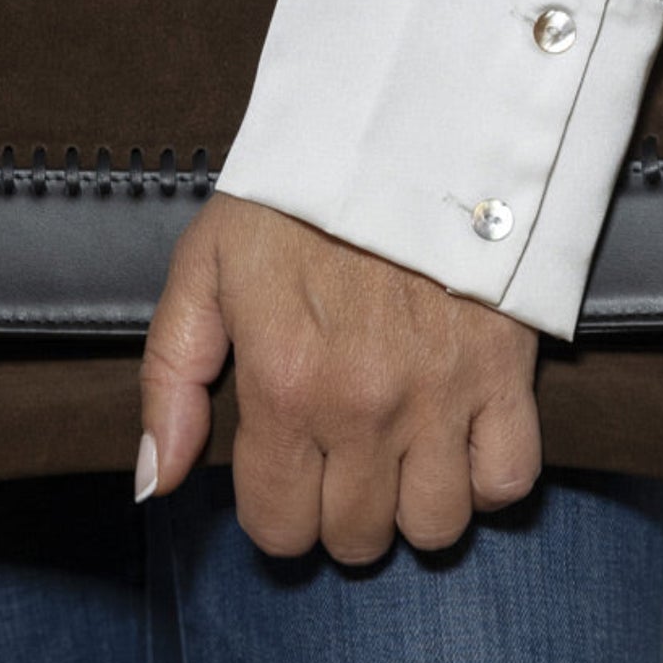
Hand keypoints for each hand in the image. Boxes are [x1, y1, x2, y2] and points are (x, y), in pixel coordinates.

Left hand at [139, 193, 542, 562]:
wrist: (404, 123)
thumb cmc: (295, 196)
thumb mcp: (205, 268)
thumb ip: (171, 379)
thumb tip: (155, 481)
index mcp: (283, 384)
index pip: (278, 527)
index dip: (275, 513)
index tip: (283, 477)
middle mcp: (362, 407)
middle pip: (354, 539)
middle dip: (337, 513)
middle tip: (338, 462)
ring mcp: (441, 397)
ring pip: (432, 528)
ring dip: (410, 506)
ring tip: (398, 459)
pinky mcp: (506, 374)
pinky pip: (507, 480)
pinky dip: (483, 479)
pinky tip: (456, 445)